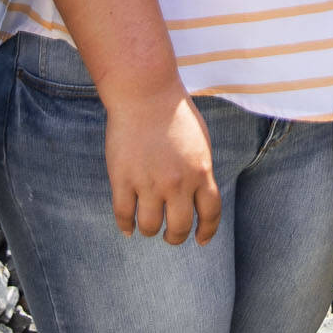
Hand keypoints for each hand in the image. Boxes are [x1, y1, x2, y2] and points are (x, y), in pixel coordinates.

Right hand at [103, 87, 220, 244]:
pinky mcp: (122, 179)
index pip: (210, 214)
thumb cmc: (175, 113)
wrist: (145, 92)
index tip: (200, 240)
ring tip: (148, 226)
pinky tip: (128, 227)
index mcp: (201, 172)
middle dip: (175, 236)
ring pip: (150, 226)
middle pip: (179, 227)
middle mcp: (177, 182)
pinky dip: (126, 226)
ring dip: (150, 230)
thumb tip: (199, 199)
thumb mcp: (200, 143)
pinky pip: (123, 214)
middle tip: (170, 234)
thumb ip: (201, 172)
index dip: (206, 232)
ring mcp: (148, 182)